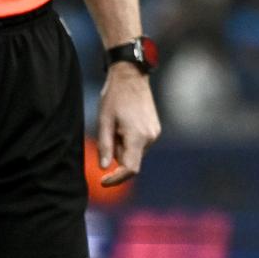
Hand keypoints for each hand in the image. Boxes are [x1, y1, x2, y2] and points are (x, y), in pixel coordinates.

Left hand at [96, 63, 159, 186]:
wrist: (132, 76)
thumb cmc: (115, 97)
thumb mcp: (104, 121)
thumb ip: (105, 146)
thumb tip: (104, 167)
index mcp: (137, 136)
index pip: (130, 169)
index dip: (116, 179)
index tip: (103, 181)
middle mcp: (150, 137)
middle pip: (131, 160)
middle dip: (117, 154)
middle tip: (108, 133)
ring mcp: (155, 132)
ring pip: (135, 152)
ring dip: (123, 146)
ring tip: (117, 124)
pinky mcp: (155, 128)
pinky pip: (140, 143)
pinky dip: (130, 140)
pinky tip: (124, 123)